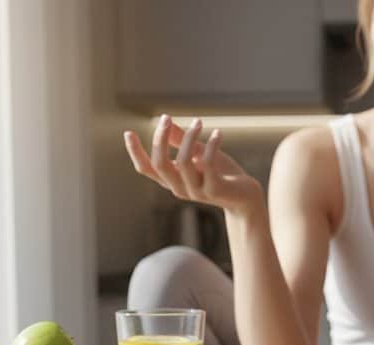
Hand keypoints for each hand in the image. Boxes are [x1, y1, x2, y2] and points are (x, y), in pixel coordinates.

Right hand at [123, 115, 262, 215]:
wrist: (245, 197)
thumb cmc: (221, 173)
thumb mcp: (199, 153)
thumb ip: (182, 141)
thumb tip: (165, 122)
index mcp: (172, 180)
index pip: (146, 169)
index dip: (135, 152)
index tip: (128, 132)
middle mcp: (180, 188)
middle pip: (160, 164)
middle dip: (160, 138)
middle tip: (167, 118)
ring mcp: (196, 191)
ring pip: (183, 162)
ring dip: (190, 138)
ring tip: (199, 122)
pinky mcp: (214, 190)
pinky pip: (208, 165)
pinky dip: (212, 145)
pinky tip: (218, 133)